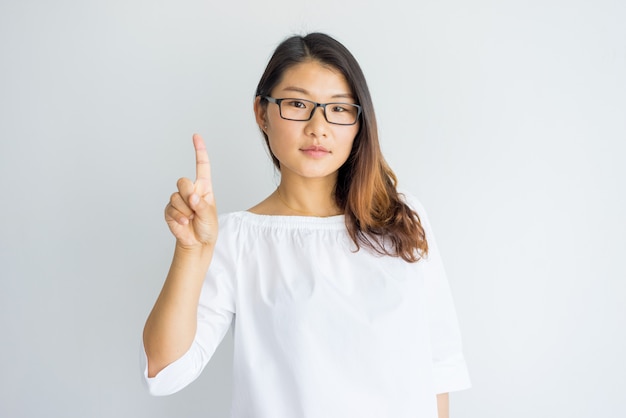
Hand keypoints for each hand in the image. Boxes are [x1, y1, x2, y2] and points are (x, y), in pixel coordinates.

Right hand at [164, 134, 217, 248]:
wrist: (197, 243)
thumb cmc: (207, 227)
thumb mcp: (210, 216)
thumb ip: (202, 206)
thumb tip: (192, 197)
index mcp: (204, 188)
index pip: (201, 166)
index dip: (199, 150)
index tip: (196, 136)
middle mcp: (190, 191)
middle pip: (182, 182)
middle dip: (188, 195)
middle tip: (195, 208)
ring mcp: (178, 200)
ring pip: (175, 197)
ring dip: (185, 211)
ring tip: (191, 219)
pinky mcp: (169, 210)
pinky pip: (170, 209)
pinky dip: (178, 217)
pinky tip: (184, 223)